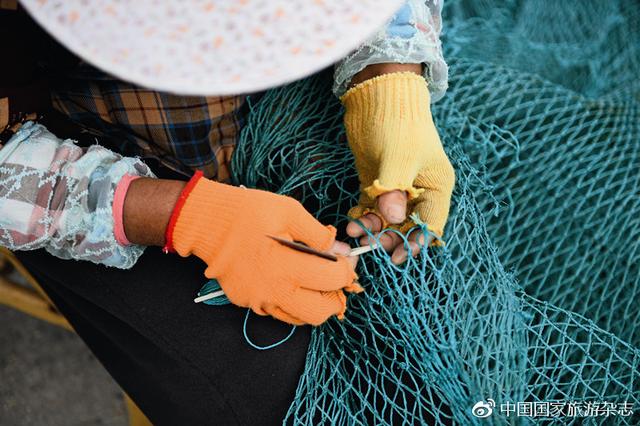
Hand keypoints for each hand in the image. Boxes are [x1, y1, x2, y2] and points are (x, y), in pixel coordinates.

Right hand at [165, 174, 360, 325]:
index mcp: (286, 266)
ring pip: (299, 318)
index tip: (346, 258)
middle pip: (320, 313)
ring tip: (313, 279)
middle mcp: (273, 291)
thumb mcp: (289, 212)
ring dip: (313, 302)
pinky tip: (289, 280)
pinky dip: (291, 301)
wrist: (206, 222)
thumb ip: (318, 234)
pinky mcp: (247, 302)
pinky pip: (278, 311)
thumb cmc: (248, 212)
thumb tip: (341, 250)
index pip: (333, 280)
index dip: (347, 269)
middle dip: (334, 296)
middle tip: (333, 276)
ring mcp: (258, 300)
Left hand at [341, 71, 454, 262]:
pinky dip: (363, 217)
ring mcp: (397, 188)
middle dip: (389, 238)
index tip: (397, 256)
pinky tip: (353, 220)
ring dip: (372, 230)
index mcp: (435, 186)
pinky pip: (372, 210)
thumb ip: (394, 189)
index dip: (415, 243)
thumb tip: (392, 219)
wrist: (377, 97)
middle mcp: (418, 191)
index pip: (431, 224)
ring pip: (387, 221)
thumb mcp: (398, 157)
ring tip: (355, 232)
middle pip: (407, 227)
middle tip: (369, 244)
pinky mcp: (378, 183)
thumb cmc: (397, 124)